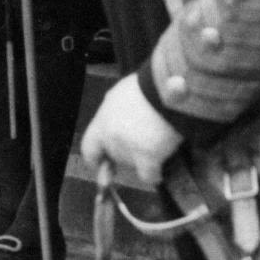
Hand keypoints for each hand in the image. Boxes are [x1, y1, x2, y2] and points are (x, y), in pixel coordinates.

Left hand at [79, 71, 183, 190]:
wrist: (170, 86)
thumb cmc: (151, 84)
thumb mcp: (125, 91)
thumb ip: (118, 109)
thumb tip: (122, 119)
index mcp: (103, 119)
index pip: (89, 148)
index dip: (96, 157)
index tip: (102, 162)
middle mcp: (110, 136)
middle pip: (114, 156)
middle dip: (126, 153)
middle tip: (143, 143)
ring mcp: (127, 149)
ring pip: (131, 165)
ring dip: (141, 161)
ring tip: (158, 145)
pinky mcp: (147, 158)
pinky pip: (148, 176)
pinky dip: (155, 174)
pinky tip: (161, 169)